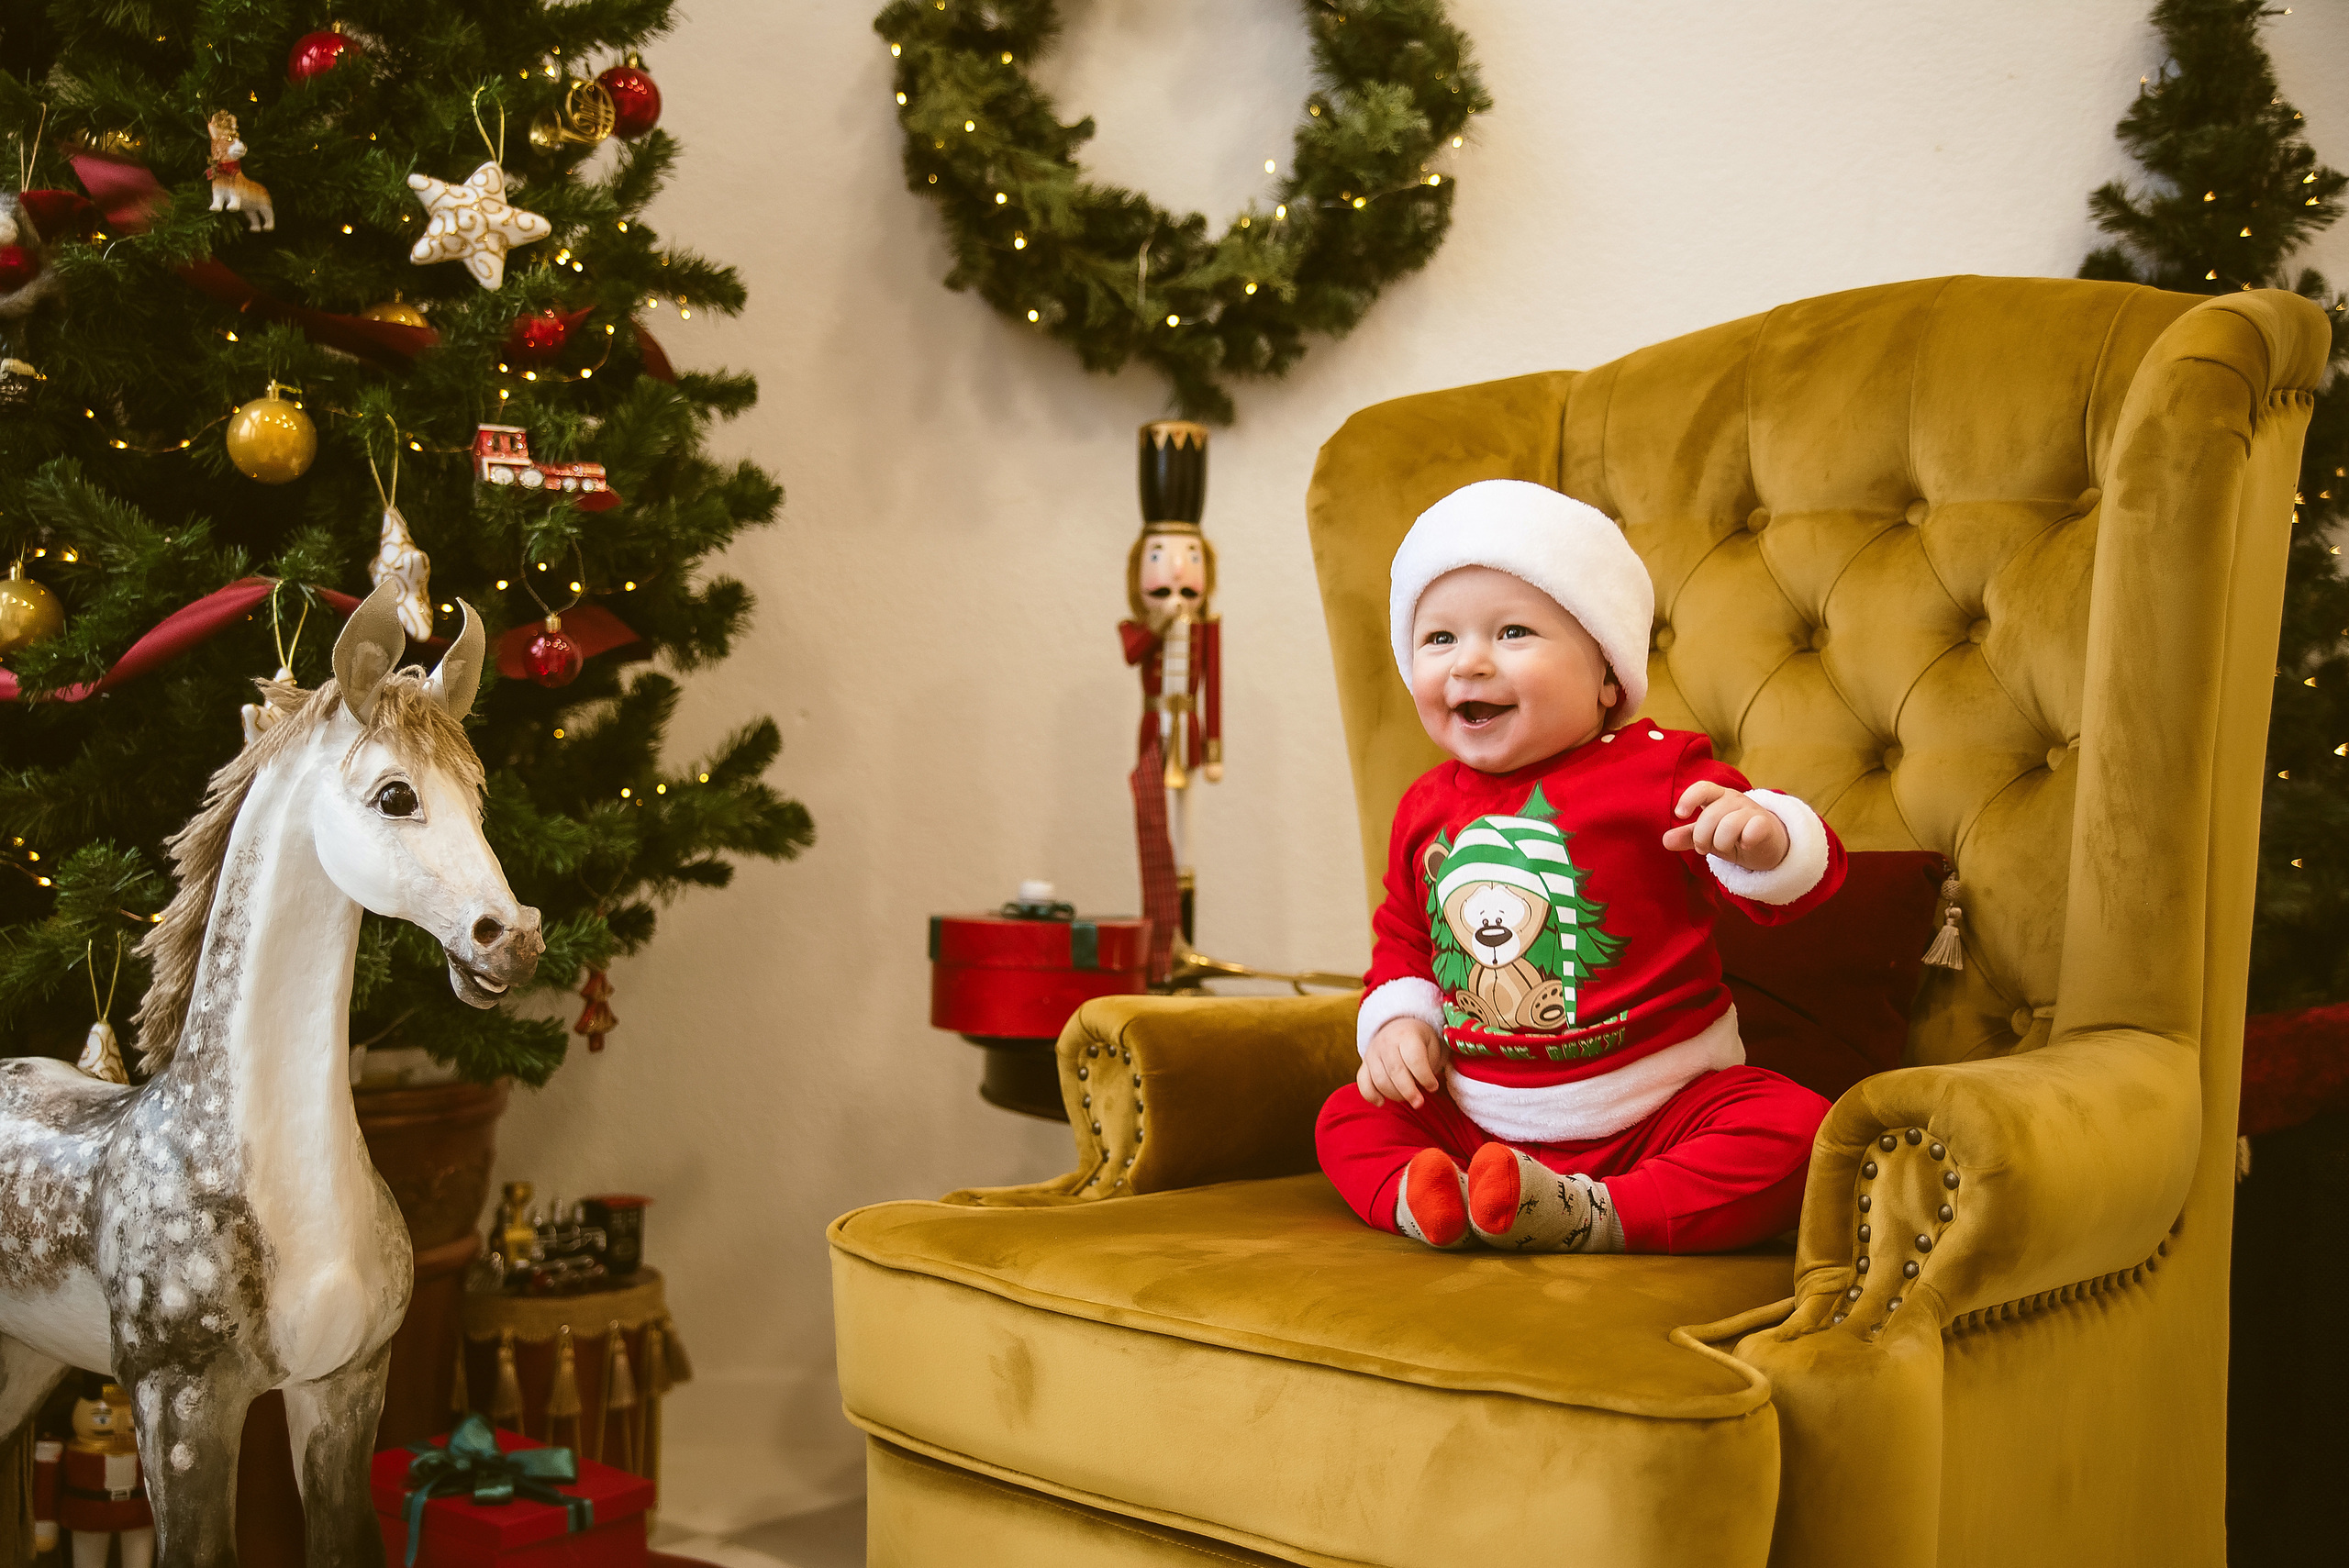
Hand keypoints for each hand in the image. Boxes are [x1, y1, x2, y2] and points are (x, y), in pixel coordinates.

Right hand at [1358, 1016, 1446, 1108]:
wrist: (1399, 1028)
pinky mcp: (1364, 1064)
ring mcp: (1372, 1053)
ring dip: (1395, 1095)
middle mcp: (1386, 1043)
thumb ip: (1430, 1063)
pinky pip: (1363, 1083)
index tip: (1433, 1087)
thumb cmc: (1420, 1041)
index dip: (1425, 1077)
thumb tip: (1430, 1087)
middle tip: (1419, 1103)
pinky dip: (1370, 1095)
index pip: (1414, 1059)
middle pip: (1396, 1071)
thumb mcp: (1431, 1044)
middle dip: (1409, 1091)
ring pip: (1380, 1080)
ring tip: (1407, 1098)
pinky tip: (1381, 1102)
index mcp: (1406, 1035)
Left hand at [1662, 780, 1788, 870]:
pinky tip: (1745, 845)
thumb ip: (1688, 836)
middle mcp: (1734, 799)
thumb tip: (1665, 840)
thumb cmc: (1733, 836)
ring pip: (1728, 825)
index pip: (1702, 788)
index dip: (1688, 799)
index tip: (1680, 815)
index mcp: (1717, 797)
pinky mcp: (1765, 824)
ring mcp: (1751, 810)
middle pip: (1710, 815)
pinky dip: (1744, 841)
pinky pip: (1751, 830)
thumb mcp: (1708, 836)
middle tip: (1704, 848)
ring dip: (1721, 843)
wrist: (1767, 845)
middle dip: (1702, 837)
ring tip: (1725, 849)